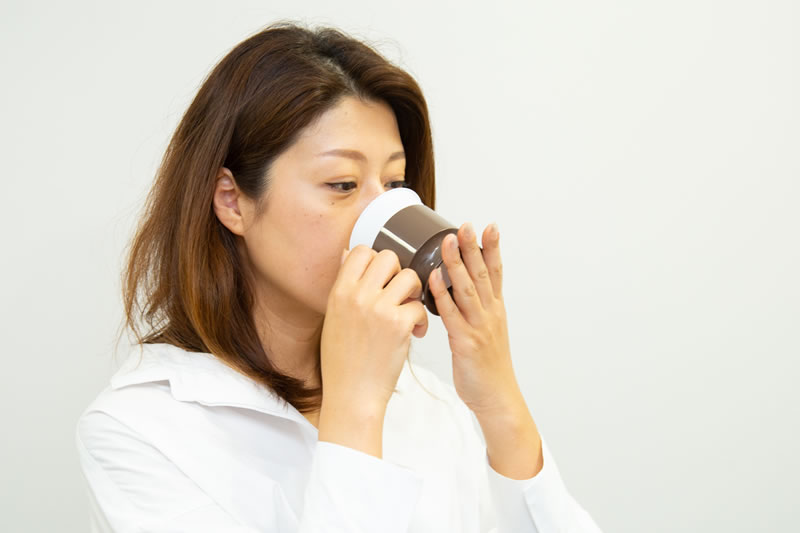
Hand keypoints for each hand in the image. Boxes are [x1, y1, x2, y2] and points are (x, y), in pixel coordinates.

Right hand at [321, 246, 428, 414]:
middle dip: (398, 272)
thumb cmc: (343, 361)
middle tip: (398, 293)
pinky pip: (420, 305)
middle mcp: (357, 296)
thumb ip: (344, 287)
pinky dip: (421, 319)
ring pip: (410, 277)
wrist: (351, 395)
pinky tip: (413, 333)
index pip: (361, 251)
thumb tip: (347, 253)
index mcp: (340, 292)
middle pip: (388, 257)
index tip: (381, 277)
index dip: (375, 260)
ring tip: (409, 312)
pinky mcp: (399, 325)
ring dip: (414, 293)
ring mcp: (379, 309)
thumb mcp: (334, 317)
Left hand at [427, 222, 520, 416]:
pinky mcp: (466, 342)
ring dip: (457, 263)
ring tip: (448, 241)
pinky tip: (433, 278)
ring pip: (468, 289)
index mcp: (496, 310)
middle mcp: (491, 314)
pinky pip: (452, 314)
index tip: (489, 226)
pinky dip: (442, 294)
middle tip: (466, 225)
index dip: (493, 249)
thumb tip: (458, 290)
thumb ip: (475, 310)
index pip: (496, 272)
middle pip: (482, 274)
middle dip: (474, 247)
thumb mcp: (486, 333)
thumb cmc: (487, 368)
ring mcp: (480, 327)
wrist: (497, 398)